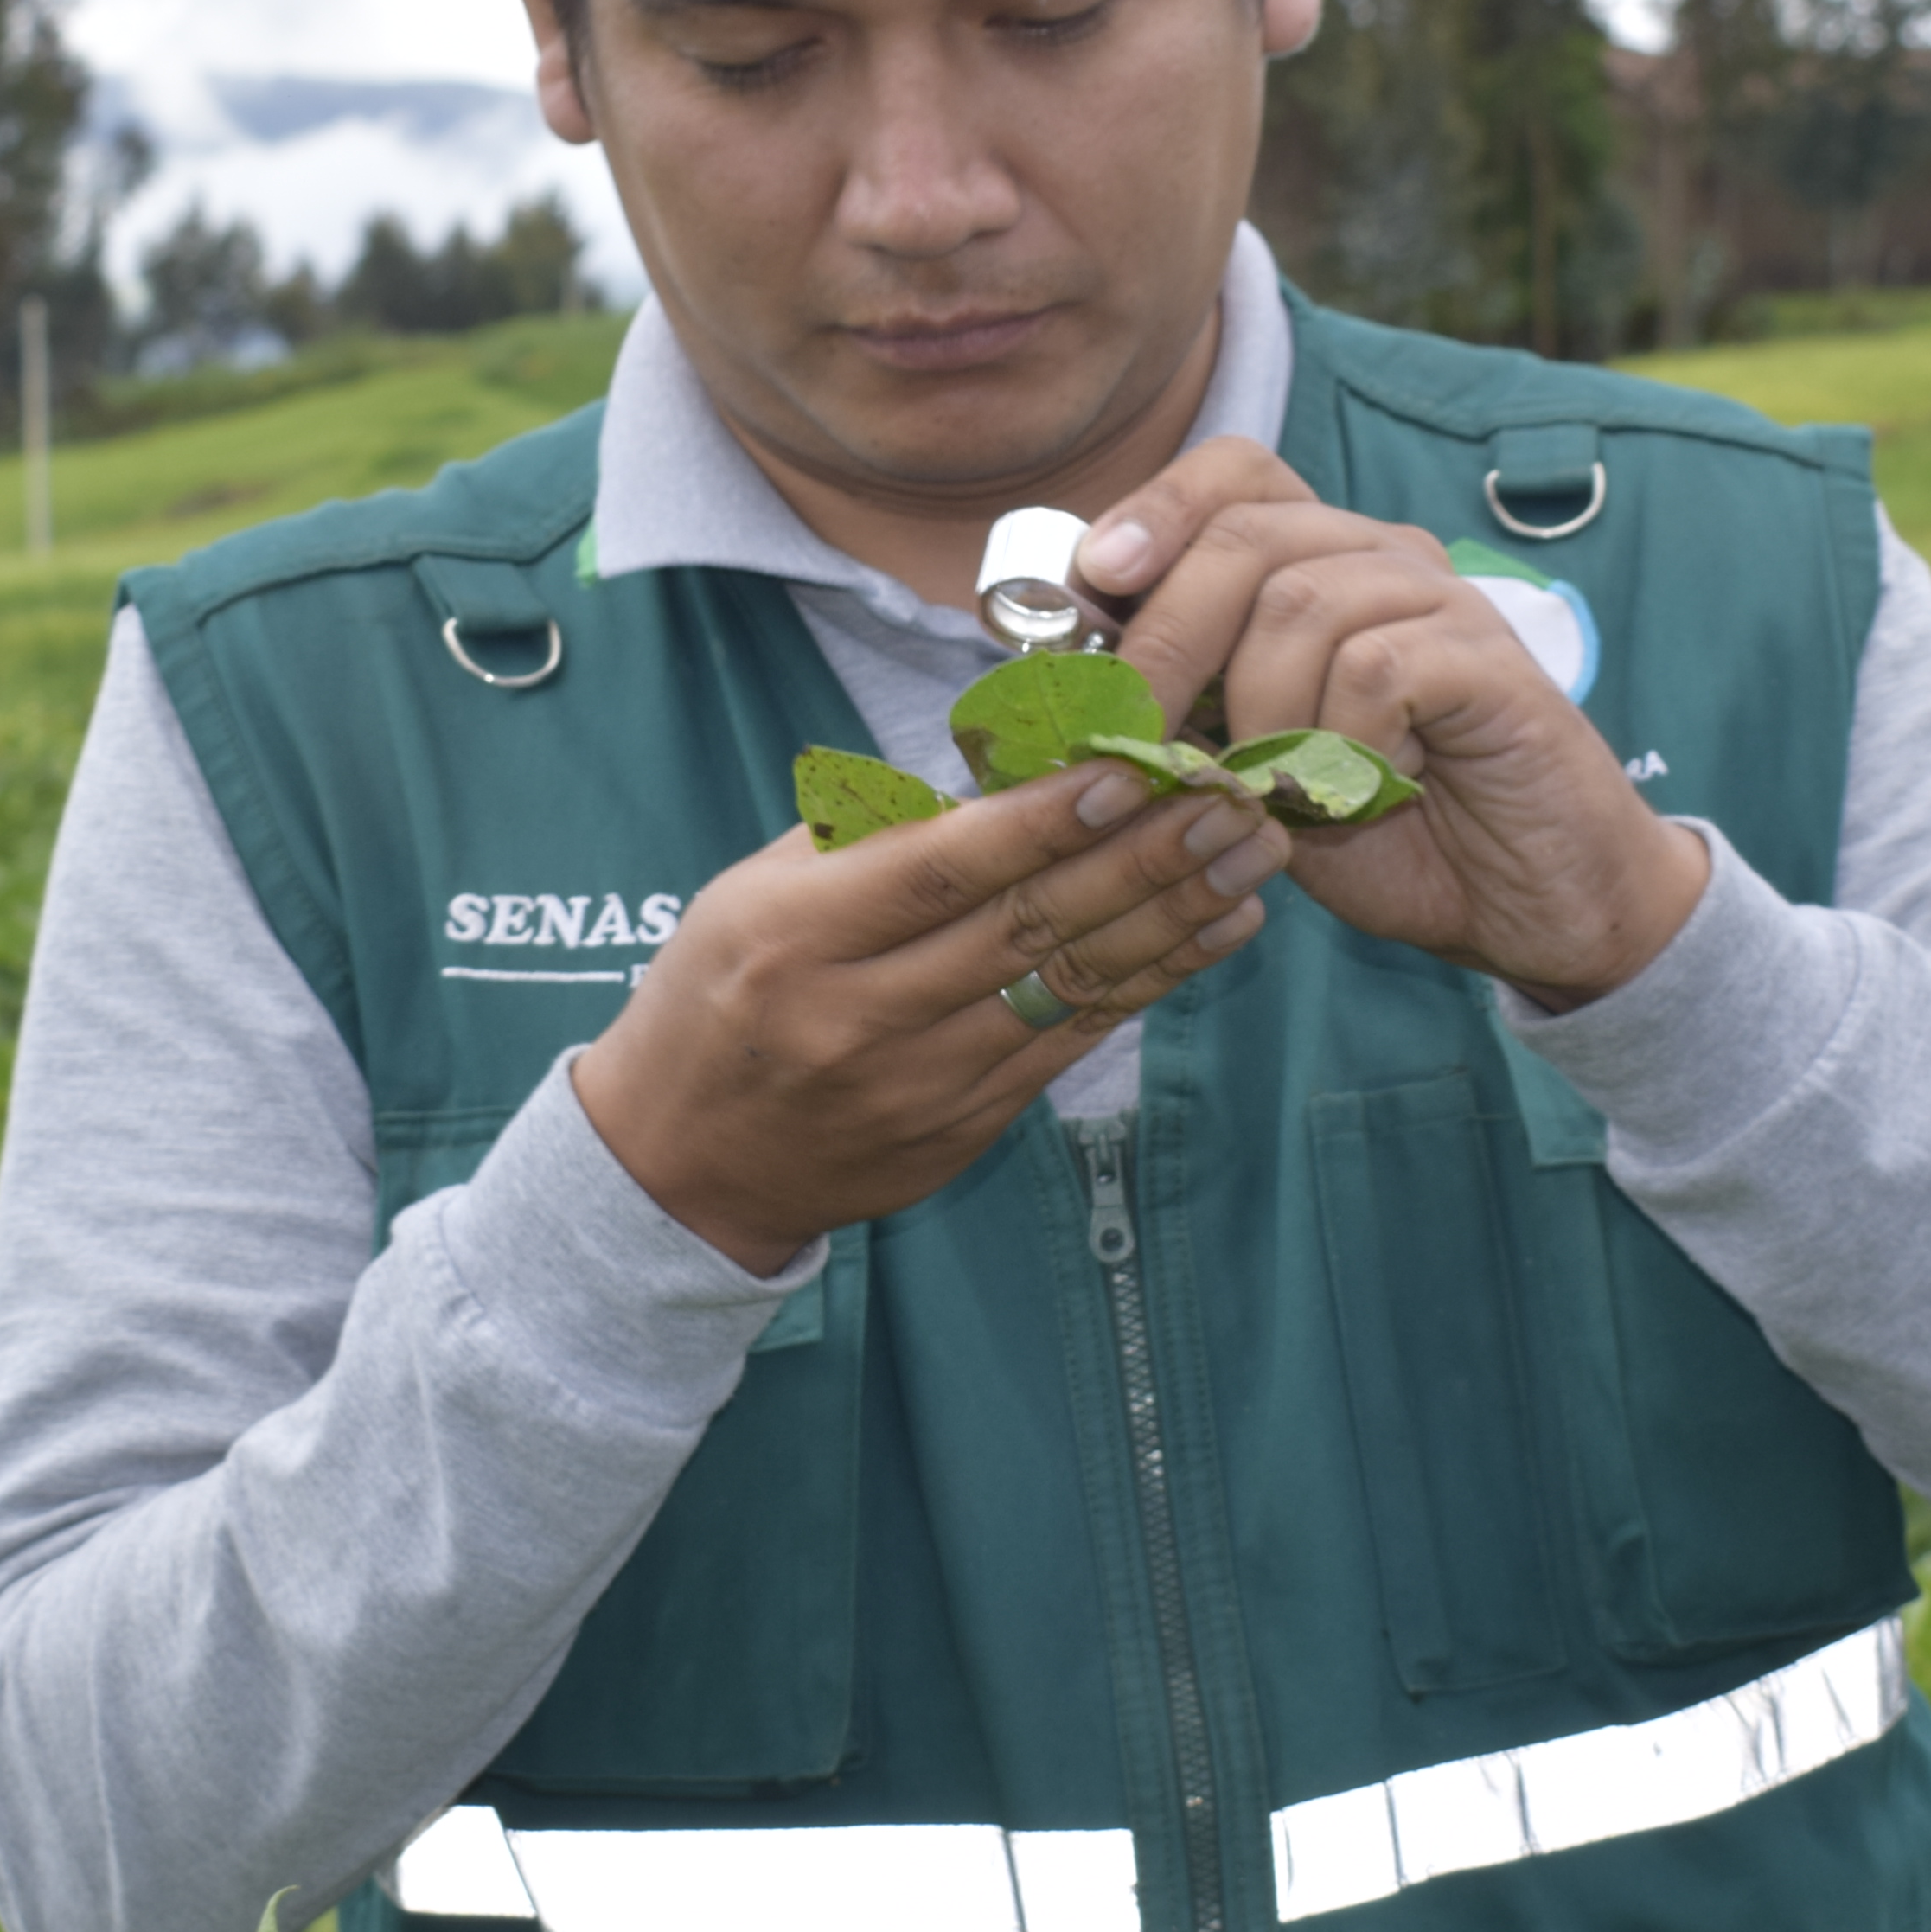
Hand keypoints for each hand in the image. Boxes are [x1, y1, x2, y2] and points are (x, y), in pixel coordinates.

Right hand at [574, 767, 1289, 1271]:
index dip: (1044, 821)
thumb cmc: (715, 999)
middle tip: (1229, 799)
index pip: (941, 870)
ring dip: (1174, 918)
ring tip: (1251, 860)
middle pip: (1025, 926)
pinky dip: (1151, 983)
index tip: (1131, 768)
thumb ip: (865, 836)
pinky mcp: (960, 1131)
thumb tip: (999, 764)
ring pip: (1068, 989)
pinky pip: (1070, 1044)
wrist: (679, 1167)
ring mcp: (917, 1085)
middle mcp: (859, 1015)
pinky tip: (1214, 934)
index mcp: (796, 938)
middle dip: (1143, 857)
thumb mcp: (751, 897)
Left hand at [1078, 442, 1706, 1009]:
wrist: (1531, 900)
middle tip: (1142, 739)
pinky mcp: (1491, 661)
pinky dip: (1339, 745)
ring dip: (1259, 715)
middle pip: (1247, 536)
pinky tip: (1357, 793)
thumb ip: (1190, 713)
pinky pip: (1375, 668)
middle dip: (1169, 641)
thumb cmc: (1392, 834)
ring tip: (1276, 792)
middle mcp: (1384, 557)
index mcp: (1325, 562)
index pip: (1236, 471)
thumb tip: (1077, 689)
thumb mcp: (1260, 770)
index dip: (1156, 507)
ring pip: (1301, 604)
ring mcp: (1444, 601)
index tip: (1098, 578)